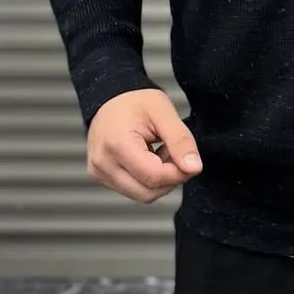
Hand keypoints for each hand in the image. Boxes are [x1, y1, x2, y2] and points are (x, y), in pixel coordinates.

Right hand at [87, 88, 201, 203]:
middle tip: (175, 152)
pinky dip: (148, 179)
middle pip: (148, 193)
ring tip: (161, 153)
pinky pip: (133, 189)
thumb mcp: (164, 112)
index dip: (178, 172)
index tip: (190, 160)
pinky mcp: (101, 176)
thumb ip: (181, 140)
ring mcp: (99, 172)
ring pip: (141, 195)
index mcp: (117, 145)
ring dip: (160, 180)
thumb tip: (194, 168)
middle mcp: (103, 163)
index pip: (154, 176)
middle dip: (170, 178)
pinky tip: (150, 158)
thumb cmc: (135, 102)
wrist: (110, 98)